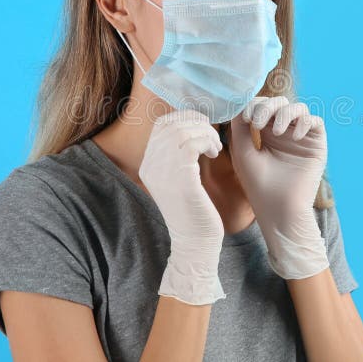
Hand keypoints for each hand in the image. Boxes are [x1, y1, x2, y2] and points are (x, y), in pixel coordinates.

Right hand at [138, 109, 226, 304]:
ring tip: (214, 147)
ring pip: (183, 130)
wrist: (194, 243)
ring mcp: (163, 172)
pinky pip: (192, 143)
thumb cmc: (194, 210)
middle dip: (197, 123)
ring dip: (205, 132)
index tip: (201, 128)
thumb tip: (194, 126)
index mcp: (148, 165)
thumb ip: (179, 156)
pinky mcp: (180, 178)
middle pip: (172, 124)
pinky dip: (207, 141)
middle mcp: (151, 165)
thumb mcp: (180, 179)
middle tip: (211, 136)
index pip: (161, 125)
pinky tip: (214, 152)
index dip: (184, 118)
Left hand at [229, 96, 329, 278]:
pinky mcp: (316, 144)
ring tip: (277, 131)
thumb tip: (240, 103)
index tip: (247, 119)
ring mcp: (301, 137)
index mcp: (266, 134)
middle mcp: (285, 133)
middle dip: (267, 107)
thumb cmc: (258, 185)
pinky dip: (305, 123)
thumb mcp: (243, 151)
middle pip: (279, 102)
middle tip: (258, 124)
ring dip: (285, 113)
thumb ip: (240, 126)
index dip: (254, 106)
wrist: (279, 209)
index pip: (262, 107)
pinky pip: (315, 121)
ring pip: (298, 107)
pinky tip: (293, 137)